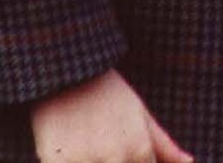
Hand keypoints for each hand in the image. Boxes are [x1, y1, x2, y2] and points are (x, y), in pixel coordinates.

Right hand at [30, 69, 192, 162]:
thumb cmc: (108, 94)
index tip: (124, 153)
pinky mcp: (56, 161)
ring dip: (94, 162)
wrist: (69, 69)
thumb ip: (165, 146)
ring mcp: (84, 161)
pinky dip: (73, 162)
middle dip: (114, 162)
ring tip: (92, 146)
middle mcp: (115, 158)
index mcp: (139, 150)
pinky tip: (74, 153)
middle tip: (106, 146)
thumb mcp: (140, 114)